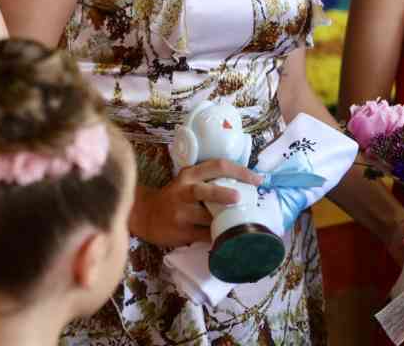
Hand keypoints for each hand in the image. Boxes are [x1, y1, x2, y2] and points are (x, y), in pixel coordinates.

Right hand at [129, 159, 261, 247]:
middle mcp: (184, 191)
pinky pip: (204, 236)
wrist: (145, 214)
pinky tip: (230, 238)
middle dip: (223, 194)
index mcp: (190, 174)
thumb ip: (209, 180)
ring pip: (206, 217)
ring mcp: (181, 213)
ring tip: (241, 224)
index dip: (239, 171)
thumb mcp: (187, 181)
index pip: (217, 166)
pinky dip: (218, 237)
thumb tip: (246, 186)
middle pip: (204, 191)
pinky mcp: (181, 231)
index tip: (258, 179)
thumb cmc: (175, 196)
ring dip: (225, 221)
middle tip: (240, 198)